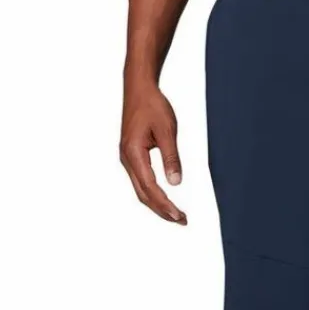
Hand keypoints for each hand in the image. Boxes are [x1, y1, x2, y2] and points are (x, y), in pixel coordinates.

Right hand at [120, 82, 186, 222]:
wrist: (138, 89)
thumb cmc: (152, 106)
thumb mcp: (167, 130)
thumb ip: (171, 157)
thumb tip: (176, 182)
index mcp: (133, 153)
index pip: (150, 187)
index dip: (165, 204)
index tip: (179, 215)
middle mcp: (127, 159)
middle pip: (143, 194)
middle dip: (162, 210)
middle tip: (182, 220)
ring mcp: (127, 159)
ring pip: (141, 190)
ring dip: (158, 204)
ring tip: (176, 214)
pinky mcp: (131, 156)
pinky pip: (141, 181)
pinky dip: (153, 193)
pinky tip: (164, 198)